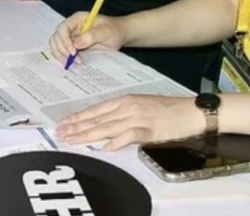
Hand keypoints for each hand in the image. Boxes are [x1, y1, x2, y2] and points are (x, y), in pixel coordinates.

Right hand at [49, 13, 126, 62]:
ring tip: (71, 63)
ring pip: (57, 45)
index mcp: (78, 19)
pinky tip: (72, 63)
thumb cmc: (114, 30)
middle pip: (57, 37)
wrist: (119, 35)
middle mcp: (72, 27)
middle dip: (62, 50)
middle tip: (72, 60)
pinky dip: (64, 58)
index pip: (63, 28)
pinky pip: (63, 51)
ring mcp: (72, 36)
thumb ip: (91, 36)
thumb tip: (76, 44)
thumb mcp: (106, 32)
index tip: (73, 52)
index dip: (65, 40)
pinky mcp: (74, 45)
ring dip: (61, 55)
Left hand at [55, 95, 205, 150]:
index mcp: (125, 100)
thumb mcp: (140, 106)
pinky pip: (129, 136)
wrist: (190, 111)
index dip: (79, 117)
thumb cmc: (167, 109)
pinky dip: (116, 142)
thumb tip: (105, 126)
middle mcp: (128, 108)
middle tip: (59, 133)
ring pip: (107, 127)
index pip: (96, 110)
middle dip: (76, 127)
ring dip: (88, 135)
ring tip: (72, 140)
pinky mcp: (149, 130)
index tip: (64, 123)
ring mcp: (138, 118)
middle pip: (97, 119)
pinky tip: (105, 147)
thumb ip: (122, 114)